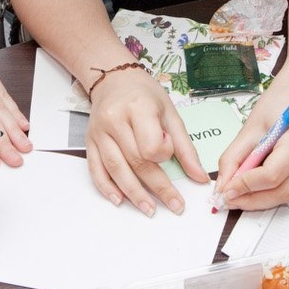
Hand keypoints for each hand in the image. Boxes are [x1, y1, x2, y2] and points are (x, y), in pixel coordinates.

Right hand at [84, 67, 207, 215]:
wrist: (113, 78)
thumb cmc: (144, 94)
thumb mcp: (170, 113)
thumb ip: (184, 147)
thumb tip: (199, 177)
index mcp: (138, 108)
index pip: (151, 144)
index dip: (164, 154)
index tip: (169, 153)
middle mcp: (115, 120)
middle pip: (136, 161)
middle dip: (157, 187)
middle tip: (174, 205)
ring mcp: (99, 132)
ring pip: (116, 169)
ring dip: (133, 193)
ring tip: (149, 209)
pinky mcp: (89, 141)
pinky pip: (96, 169)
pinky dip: (107, 187)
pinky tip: (119, 200)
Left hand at [214, 113, 288, 210]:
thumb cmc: (276, 106)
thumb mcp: (249, 129)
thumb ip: (233, 159)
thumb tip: (223, 187)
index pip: (272, 174)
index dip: (246, 186)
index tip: (225, 191)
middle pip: (282, 192)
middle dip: (252, 200)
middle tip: (228, 199)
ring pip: (287, 196)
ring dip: (260, 201)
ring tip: (238, 196)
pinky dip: (269, 194)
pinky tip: (253, 190)